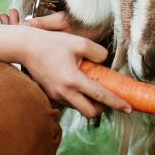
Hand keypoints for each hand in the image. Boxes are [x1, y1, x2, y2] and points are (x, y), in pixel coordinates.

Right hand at [0, 10, 132, 118]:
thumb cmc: (51, 43)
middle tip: (107, 95)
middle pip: (90, 112)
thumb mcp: (78, 42)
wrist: (25, 46)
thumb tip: (104, 61)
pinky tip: (77, 82)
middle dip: (102, 108)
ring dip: (88, 101)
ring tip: (91, 84)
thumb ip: (97, 52)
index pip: (100, 96)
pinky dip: (77, 97)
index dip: (117, 103)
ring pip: (79, 107)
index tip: (128, 108)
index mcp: (73, 80)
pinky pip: (69, 101)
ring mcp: (56, 95)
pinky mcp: (50, 94)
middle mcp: (64, 92)